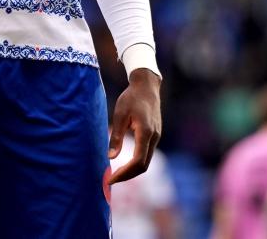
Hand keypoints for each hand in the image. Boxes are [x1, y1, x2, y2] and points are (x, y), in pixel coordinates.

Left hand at [108, 68, 161, 184]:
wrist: (147, 86)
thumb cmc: (131, 98)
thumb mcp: (120, 114)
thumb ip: (116, 136)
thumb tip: (110, 157)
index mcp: (145, 132)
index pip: (138, 161)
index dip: (124, 173)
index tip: (111, 179)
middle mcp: (154, 137)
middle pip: (143, 166)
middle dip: (127, 176)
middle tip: (110, 181)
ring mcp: (156, 137)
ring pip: (146, 162)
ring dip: (131, 171)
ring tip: (115, 175)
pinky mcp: (155, 136)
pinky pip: (146, 155)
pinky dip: (136, 163)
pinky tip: (124, 164)